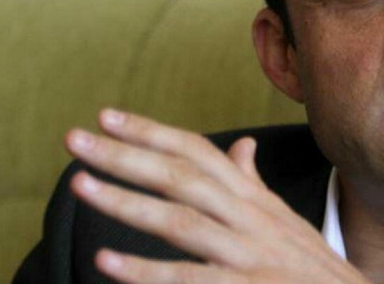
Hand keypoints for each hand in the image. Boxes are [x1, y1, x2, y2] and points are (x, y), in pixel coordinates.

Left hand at [65, 109, 367, 282]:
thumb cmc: (309, 261)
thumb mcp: (283, 216)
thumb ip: (253, 182)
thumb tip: (241, 146)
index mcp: (253, 198)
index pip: (199, 152)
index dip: (153, 132)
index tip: (107, 116)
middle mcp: (250, 217)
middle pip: (183, 177)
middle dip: (126, 155)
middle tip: (74, 139)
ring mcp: (249, 252)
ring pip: (182, 220)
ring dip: (128, 202)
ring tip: (80, 185)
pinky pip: (192, 278)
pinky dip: (148, 271)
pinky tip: (106, 262)